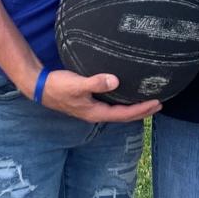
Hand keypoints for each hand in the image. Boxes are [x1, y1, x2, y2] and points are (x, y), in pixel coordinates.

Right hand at [39, 68, 160, 122]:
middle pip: (124, 116)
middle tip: (159, 105)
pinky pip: (111, 105)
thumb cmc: (57, 86)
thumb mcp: (77, 84)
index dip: (142, 110)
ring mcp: (91, 109)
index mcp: (96, 112)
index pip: (124, 114)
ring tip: (147, 103)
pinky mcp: (88, 103)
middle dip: (142, 112)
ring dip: (134, 108)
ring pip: (118, 111)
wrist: (39, 87)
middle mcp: (96, 114)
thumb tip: (115, 81)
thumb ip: (95, 82)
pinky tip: (126, 96)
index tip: (157, 103)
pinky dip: (123, 103)